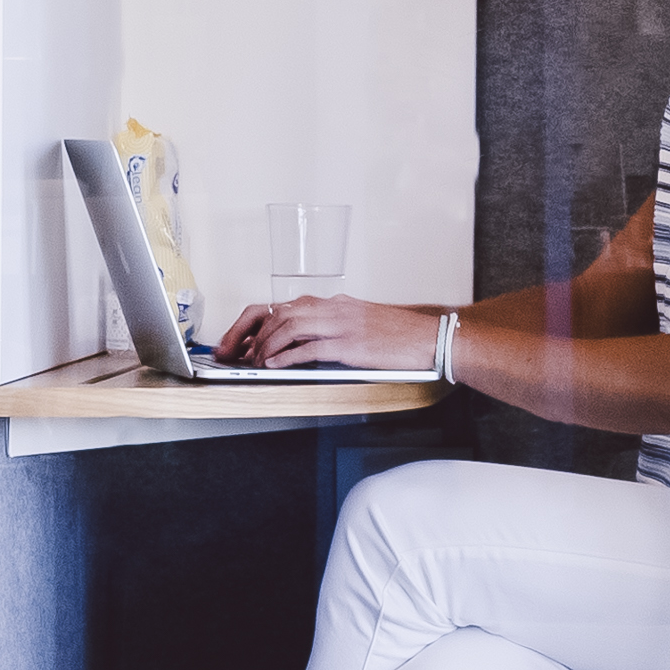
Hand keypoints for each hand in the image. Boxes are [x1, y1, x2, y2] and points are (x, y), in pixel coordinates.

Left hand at [223, 292, 430, 372]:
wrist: (430, 338)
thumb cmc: (400, 335)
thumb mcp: (360, 323)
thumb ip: (332, 327)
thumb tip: (302, 343)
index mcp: (335, 303)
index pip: (284, 306)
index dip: (256, 322)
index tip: (242, 340)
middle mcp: (334, 309)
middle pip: (279, 313)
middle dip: (252, 335)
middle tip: (239, 355)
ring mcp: (342, 325)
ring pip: (289, 326)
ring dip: (266, 346)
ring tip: (255, 363)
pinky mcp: (351, 345)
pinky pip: (310, 348)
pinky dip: (286, 357)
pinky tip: (275, 366)